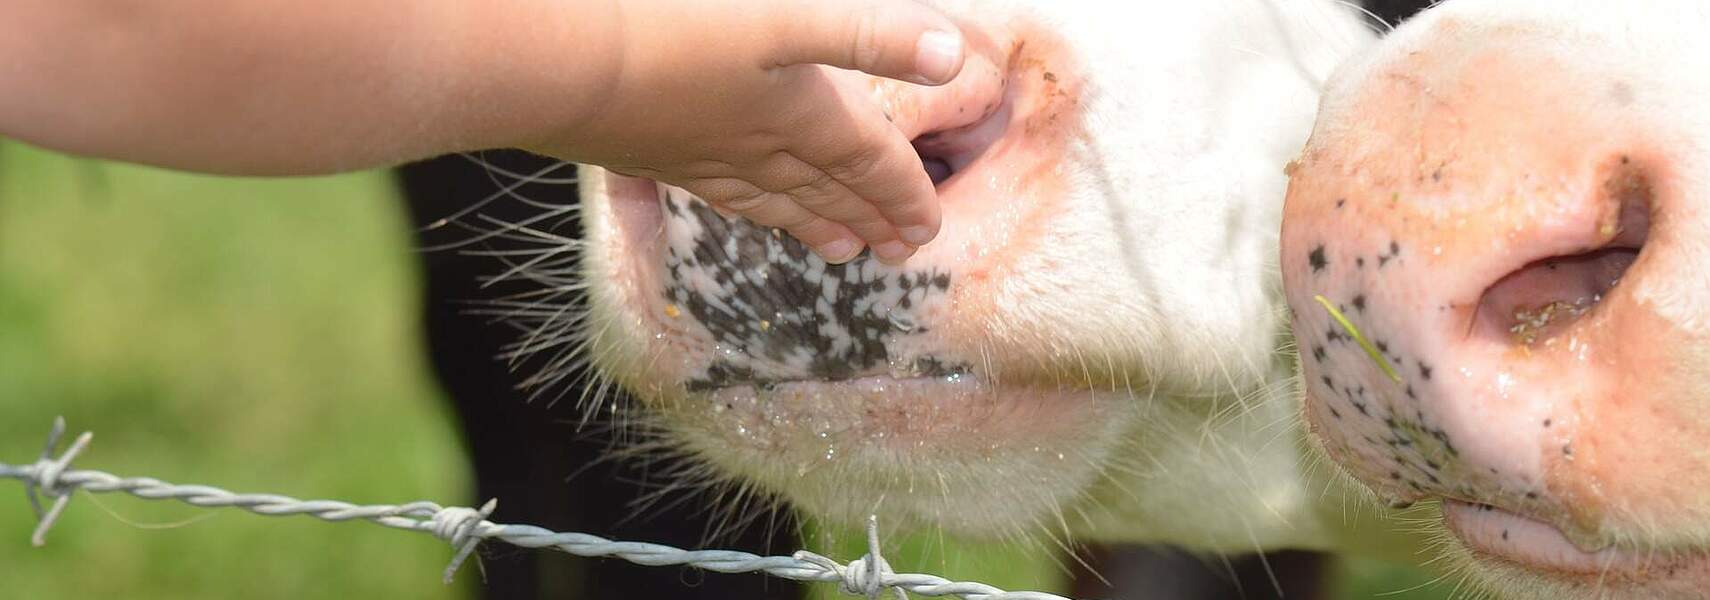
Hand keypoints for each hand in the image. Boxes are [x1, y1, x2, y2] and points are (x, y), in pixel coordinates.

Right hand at [538, 0, 965, 263]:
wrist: (553, 59)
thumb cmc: (669, 24)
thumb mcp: (787, 13)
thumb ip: (872, 32)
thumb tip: (956, 55)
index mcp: (800, 110)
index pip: (868, 159)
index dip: (904, 191)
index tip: (929, 229)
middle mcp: (756, 144)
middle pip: (828, 189)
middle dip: (870, 218)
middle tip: (900, 253)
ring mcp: (701, 154)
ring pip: (776, 200)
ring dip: (816, 224)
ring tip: (842, 252)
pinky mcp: (653, 151)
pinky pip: (722, 193)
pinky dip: (753, 209)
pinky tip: (748, 207)